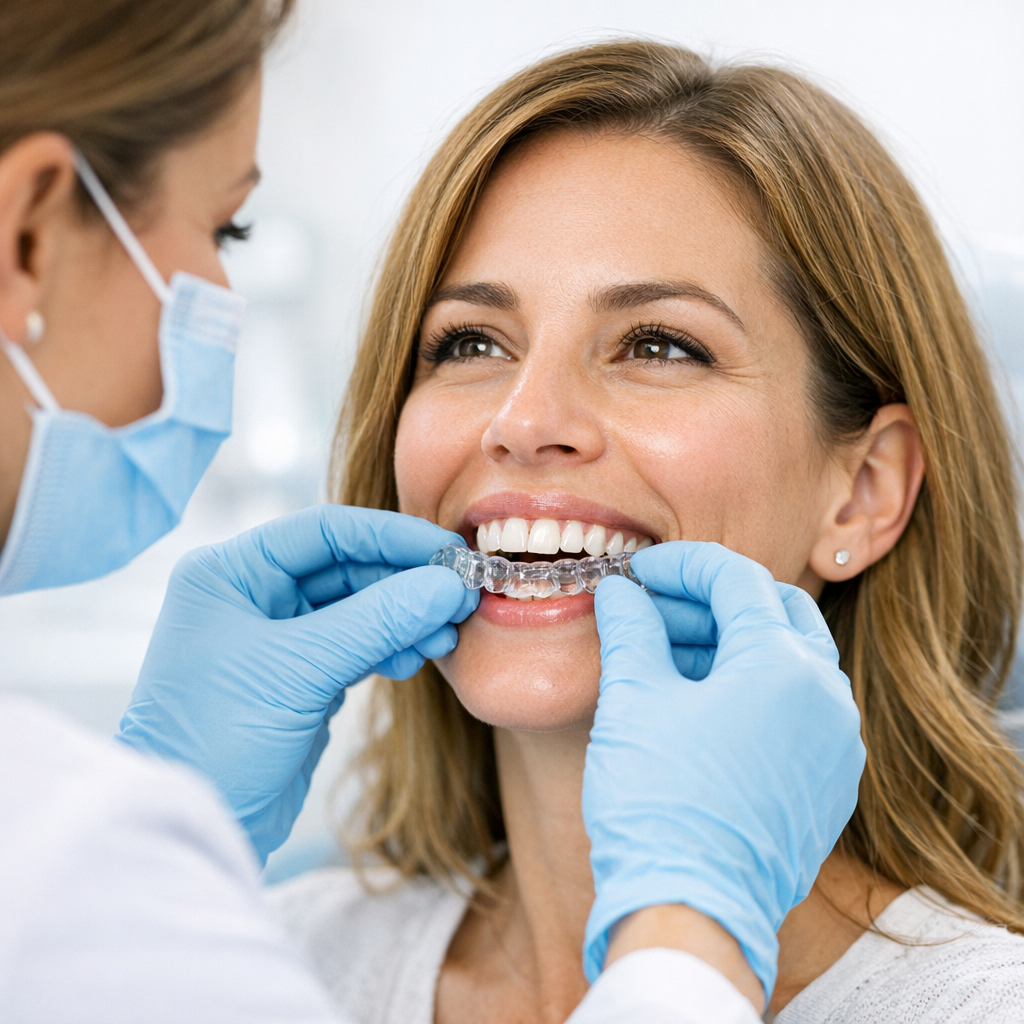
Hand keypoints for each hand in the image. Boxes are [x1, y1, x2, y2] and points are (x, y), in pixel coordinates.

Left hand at [117, 505, 475, 862]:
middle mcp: (252, 595)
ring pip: (359, 608)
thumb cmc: (219, 739)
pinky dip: (392, 647)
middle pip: (348, 567)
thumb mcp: (300, 670)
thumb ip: (378, 621)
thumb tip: (448, 585)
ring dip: (405, 617)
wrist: (198, 828)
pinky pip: (359, 644)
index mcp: (231, 572)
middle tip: (460, 598)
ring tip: (445, 637)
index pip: (325, 531)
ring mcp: (278, 637)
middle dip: (406, 583)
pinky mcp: (301, 677)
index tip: (448, 551)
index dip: (392, 536)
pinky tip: (418, 657)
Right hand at [583, 541, 864, 1001]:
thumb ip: (631, 630)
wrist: (692, 911)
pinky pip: (798, 710)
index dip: (684, 565)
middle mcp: (828, 698)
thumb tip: (620, 593)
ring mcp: (837, 745)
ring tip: (668, 655)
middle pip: (776, 612)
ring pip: (789, 661)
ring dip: (732, 644)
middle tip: (657, 607)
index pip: (738, 580)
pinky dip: (753, 688)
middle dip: (713, 599)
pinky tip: (699, 701)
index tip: (642, 571)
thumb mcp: (634, 699)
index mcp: (784, 666)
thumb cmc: (660, 802)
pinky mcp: (828, 784)